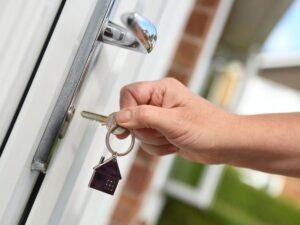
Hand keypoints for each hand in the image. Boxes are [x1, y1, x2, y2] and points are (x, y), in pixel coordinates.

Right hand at [116, 78, 234, 163]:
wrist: (225, 144)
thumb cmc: (209, 128)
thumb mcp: (173, 122)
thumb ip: (144, 116)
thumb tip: (119, 117)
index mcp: (162, 89)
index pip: (129, 94)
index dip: (126, 111)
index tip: (129, 126)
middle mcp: (159, 101)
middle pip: (131, 116)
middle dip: (146, 130)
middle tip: (164, 132)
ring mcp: (160, 117)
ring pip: (139, 132)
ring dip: (154, 141)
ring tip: (173, 138)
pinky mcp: (163, 131)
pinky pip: (148, 142)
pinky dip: (159, 148)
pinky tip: (174, 144)